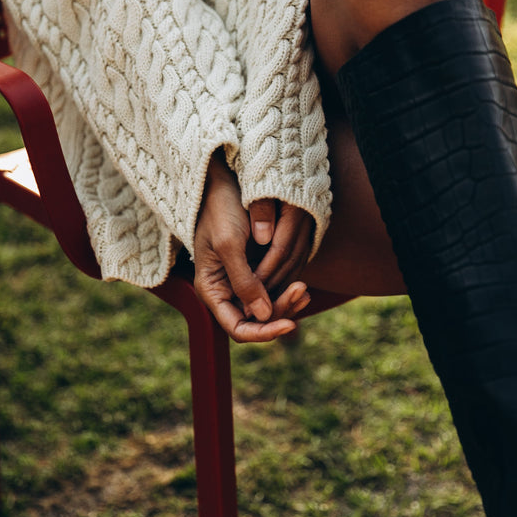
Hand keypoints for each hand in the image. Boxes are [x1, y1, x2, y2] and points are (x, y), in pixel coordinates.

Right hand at [194, 152, 309, 342]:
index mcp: (212, 291)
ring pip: (267, 308)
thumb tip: (263, 315)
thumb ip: (244, 282)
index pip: (238, 328)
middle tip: (303, 292)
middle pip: (257, 321)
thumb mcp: (230, 245)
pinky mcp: (253, 271)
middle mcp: (225, 292)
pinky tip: (302, 285)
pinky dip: (287, 290)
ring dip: (287, 302)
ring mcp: (240, 283)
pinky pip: (273, 291)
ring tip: (305, 290)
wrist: (222, 184)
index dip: (264, 332)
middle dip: (281, 312)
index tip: (289, 324)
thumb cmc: (220, 210)